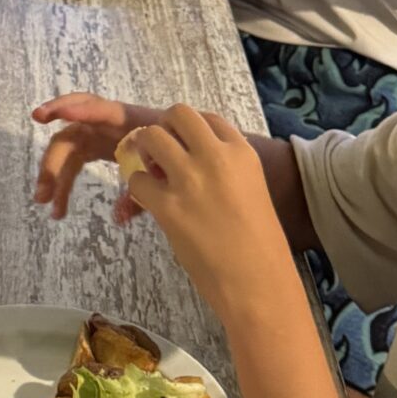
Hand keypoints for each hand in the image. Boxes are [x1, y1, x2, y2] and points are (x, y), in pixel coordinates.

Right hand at [31, 93, 166, 219]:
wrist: (188, 147)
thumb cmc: (178, 150)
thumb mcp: (166, 171)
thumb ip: (145, 191)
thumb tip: (118, 217)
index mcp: (127, 120)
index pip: (98, 110)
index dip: (76, 111)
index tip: (48, 115)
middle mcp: (106, 124)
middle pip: (71, 135)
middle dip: (53, 161)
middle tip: (42, 194)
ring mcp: (98, 134)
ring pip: (68, 148)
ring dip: (54, 174)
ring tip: (46, 204)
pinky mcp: (97, 146)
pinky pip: (74, 159)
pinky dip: (65, 180)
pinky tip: (59, 205)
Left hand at [115, 105, 296, 319]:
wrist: (258, 283)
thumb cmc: (260, 244)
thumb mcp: (251, 190)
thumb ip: (224, 169)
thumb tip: (187, 161)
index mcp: (242, 153)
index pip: (208, 118)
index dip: (191, 131)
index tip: (186, 148)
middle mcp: (216, 157)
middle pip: (177, 114)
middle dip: (165, 129)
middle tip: (162, 153)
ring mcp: (190, 180)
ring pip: (151, 137)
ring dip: (145, 151)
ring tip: (151, 173)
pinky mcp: (168, 207)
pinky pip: (136, 180)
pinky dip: (138, 189)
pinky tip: (151, 203)